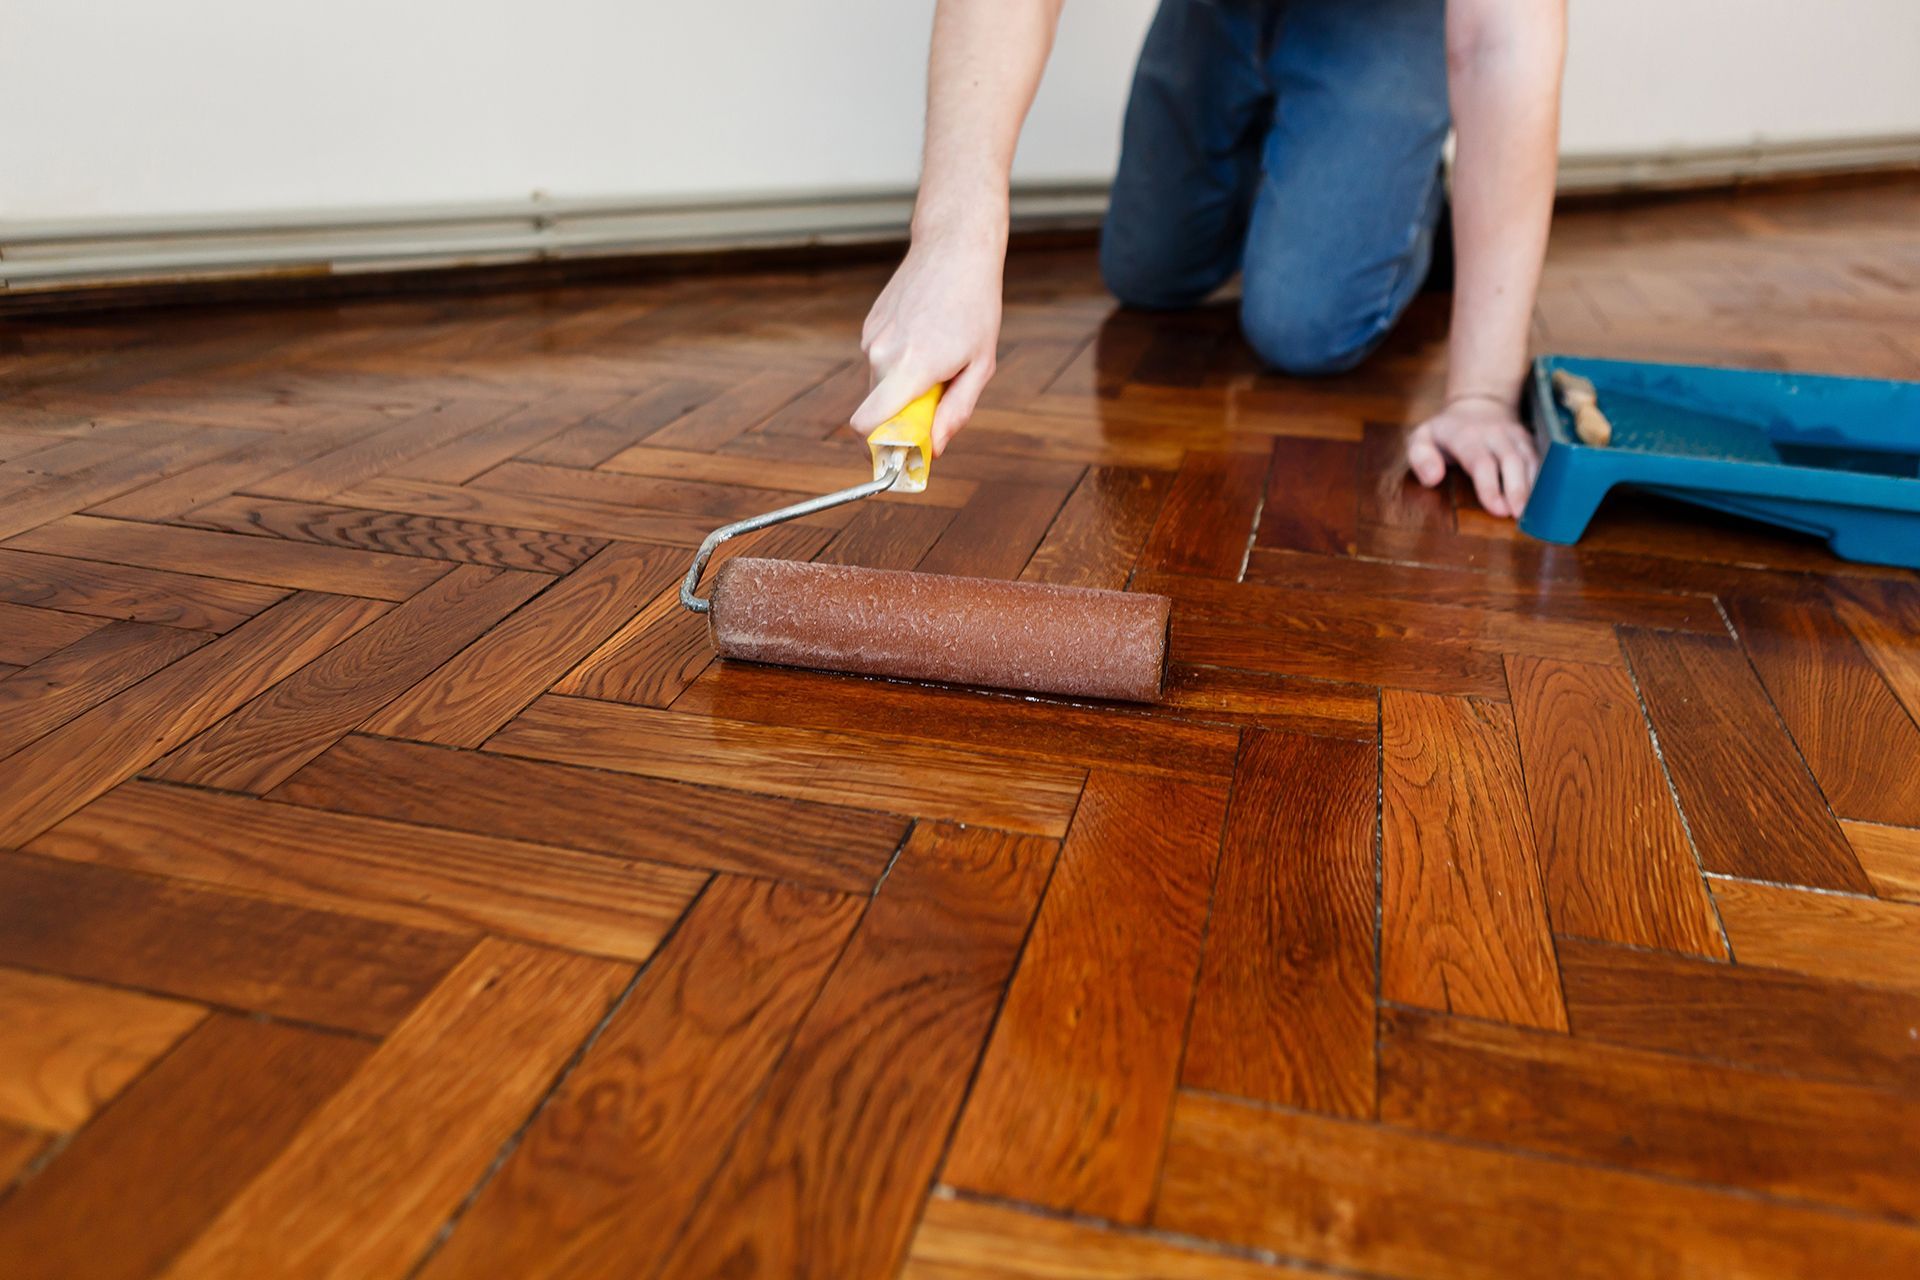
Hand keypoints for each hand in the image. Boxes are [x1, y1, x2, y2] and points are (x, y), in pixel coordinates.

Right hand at [850, 228, 1002, 455]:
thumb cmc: (975, 306)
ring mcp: (871, 337)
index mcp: (911, 368)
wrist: (954, 248)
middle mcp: (882, 353)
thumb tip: (935, 448)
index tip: (904, 450)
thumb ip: (956, 411)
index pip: (866, 424)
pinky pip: (880, 360)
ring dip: (904, 385)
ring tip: (938, 354)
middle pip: (878, 410)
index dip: (880, 446)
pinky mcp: (870, 325)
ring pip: (880, 385)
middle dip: (903, 415)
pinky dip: (900, 361)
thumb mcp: (980, 365)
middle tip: (939, 394)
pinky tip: (925, 333)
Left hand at [1406, 395, 1539, 518]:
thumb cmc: (1446, 430)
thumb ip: (1420, 457)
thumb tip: (1433, 479)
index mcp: (1467, 436)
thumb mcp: (1422, 437)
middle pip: (1511, 462)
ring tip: (1532, 514)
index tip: (1497, 510)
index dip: (1490, 487)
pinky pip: (1539, 461)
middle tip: (1519, 516)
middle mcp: (1495, 434)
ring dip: (1532, 488)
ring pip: (1530, 461)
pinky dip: (1541, 482)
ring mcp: (1515, 437)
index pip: (1481, 463)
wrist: (1480, 403)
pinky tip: (1540, 503)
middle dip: (1517, 490)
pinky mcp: (1529, 442)